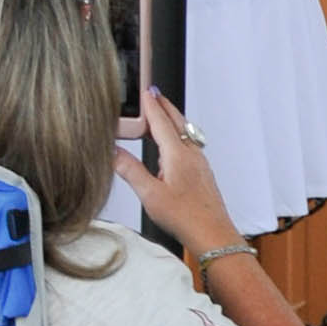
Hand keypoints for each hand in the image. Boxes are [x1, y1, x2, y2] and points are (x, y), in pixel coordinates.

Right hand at [114, 86, 241, 257]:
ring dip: (172, 120)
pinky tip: (173, 145)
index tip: (145, 91)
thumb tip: (113, 152)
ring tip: (160, 114)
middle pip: (177, 122)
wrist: (213, 234)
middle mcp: (192, 155)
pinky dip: (178, 135)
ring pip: (185, 132)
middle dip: (164, 106)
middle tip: (154, 94)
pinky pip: (189, 144)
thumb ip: (130, 170)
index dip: (151, 105)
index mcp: (178, 155)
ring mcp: (200, 163)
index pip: (161, 122)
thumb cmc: (186, 218)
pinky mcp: (202, 173)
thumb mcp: (149, 194)